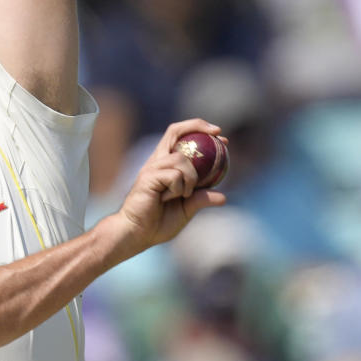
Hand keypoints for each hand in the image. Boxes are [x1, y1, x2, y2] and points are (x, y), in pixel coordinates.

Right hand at [115, 119, 226, 251]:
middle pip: (174, 131)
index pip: (179, 136)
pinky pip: (174, 176)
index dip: (198, 129)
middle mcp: (157, 162)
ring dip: (191, 178)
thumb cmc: (157, 223)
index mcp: (165, 165)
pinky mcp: (148, 177)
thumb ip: (201, 199)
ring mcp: (151, 168)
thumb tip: (223, 197)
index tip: (220, 136)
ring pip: (181, 159)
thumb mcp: (186, 209)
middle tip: (218, 132)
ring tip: (183, 195)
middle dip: (197, 125)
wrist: (136, 234)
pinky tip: (169, 199)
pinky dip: (179, 188)